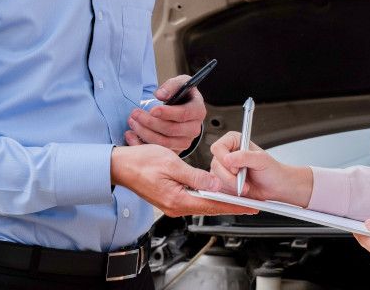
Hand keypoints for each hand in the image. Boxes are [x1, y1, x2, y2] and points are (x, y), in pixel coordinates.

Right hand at [111, 144, 256, 216]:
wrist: (119, 166)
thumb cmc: (140, 162)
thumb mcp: (172, 164)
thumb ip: (195, 176)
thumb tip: (215, 183)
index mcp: (178, 199)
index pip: (213, 204)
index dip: (234, 205)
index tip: (249, 207)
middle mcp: (175, 207)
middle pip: (210, 207)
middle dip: (231, 205)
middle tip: (250, 204)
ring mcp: (172, 205)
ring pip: (202, 204)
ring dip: (219, 201)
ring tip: (238, 198)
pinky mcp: (169, 199)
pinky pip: (193, 200)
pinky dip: (206, 197)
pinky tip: (214, 192)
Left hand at [125, 75, 206, 152]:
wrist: (183, 109)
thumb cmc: (182, 95)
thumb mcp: (180, 84)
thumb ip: (171, 86)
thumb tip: (160, 95)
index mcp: (198, 111)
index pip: (184, 114)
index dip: (167, 113)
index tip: (152, 110)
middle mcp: (194, 129)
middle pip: (171, 130)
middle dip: (150, 122)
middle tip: (135, 113)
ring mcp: (185, 142)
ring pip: (164, 142)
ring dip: (144, 133)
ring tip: (132, 122)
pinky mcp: (175, 150)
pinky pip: (157, 152)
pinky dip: (142, 145)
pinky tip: (131, 135)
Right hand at [209, 131, 312, 206]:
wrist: (275, 186)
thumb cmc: (271, 171)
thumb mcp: (261, 160)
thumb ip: (244, 157)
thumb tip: (228, 159)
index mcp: (234, 141)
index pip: (218, 148)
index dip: (224, 159)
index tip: (236, 168)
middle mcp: (227, 153)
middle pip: (215, 165)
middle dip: (229, 177)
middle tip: (242, 181)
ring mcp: (224, 169)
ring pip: (215, 179)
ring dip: (231, 186)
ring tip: (245, 186)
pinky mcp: (223, 182)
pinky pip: (218, 188)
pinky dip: (230, 192)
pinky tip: (240, 189)